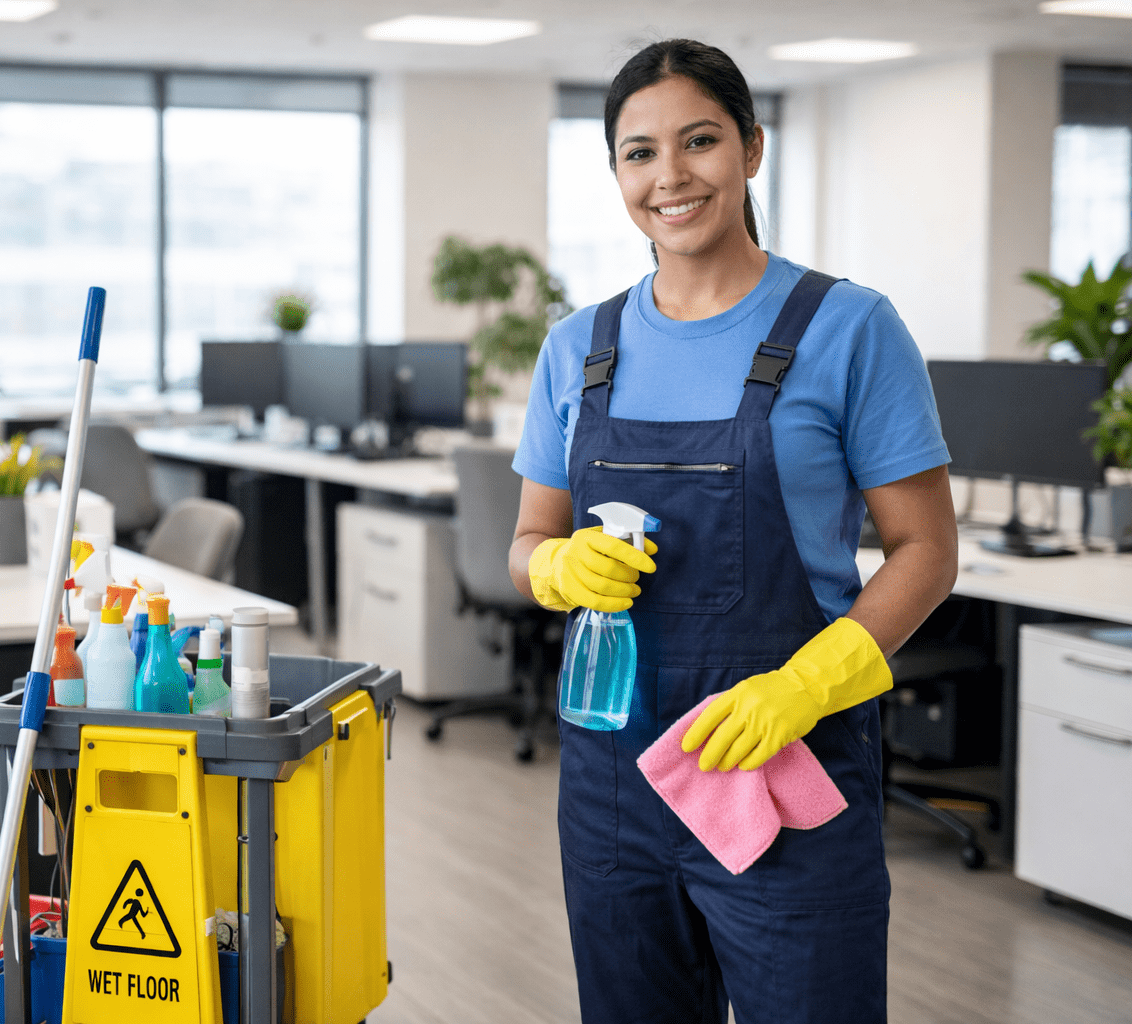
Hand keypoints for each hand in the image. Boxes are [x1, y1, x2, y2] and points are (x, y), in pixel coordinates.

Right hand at [528, 526, 657, 612]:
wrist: (556, 562)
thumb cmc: (588, 550)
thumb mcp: (604, 539)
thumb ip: (629, 540)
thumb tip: (652, 549)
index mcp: (586, 537)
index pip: (613, 545)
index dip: (634, 557)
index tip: (650, 566)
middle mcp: (575, 553)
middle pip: (607, 568)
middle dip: (629, 576)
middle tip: (637, 579)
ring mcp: (570, 572)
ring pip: (601, 586)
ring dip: (623, 591)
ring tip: (634, 591)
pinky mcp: (569, 589)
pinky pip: (594, 602)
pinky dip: (613, 605)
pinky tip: (626, 602)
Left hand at [681, 671, 819, 771]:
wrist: (806, 686)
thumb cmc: (771, 689)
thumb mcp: (747, 689)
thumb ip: (730, 705)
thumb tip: (707, 730)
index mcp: (737, 693)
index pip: (710, 716)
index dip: (696, 733)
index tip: (686, 747)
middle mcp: (749, 707)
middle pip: (722, 737)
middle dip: (709, 755)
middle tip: (703, 766)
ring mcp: (765, 722)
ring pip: (738, 750)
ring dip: (727, 761)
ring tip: (722, 766)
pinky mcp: (779, 736)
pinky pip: (758, 756)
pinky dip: (748, 764)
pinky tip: (742, 765)